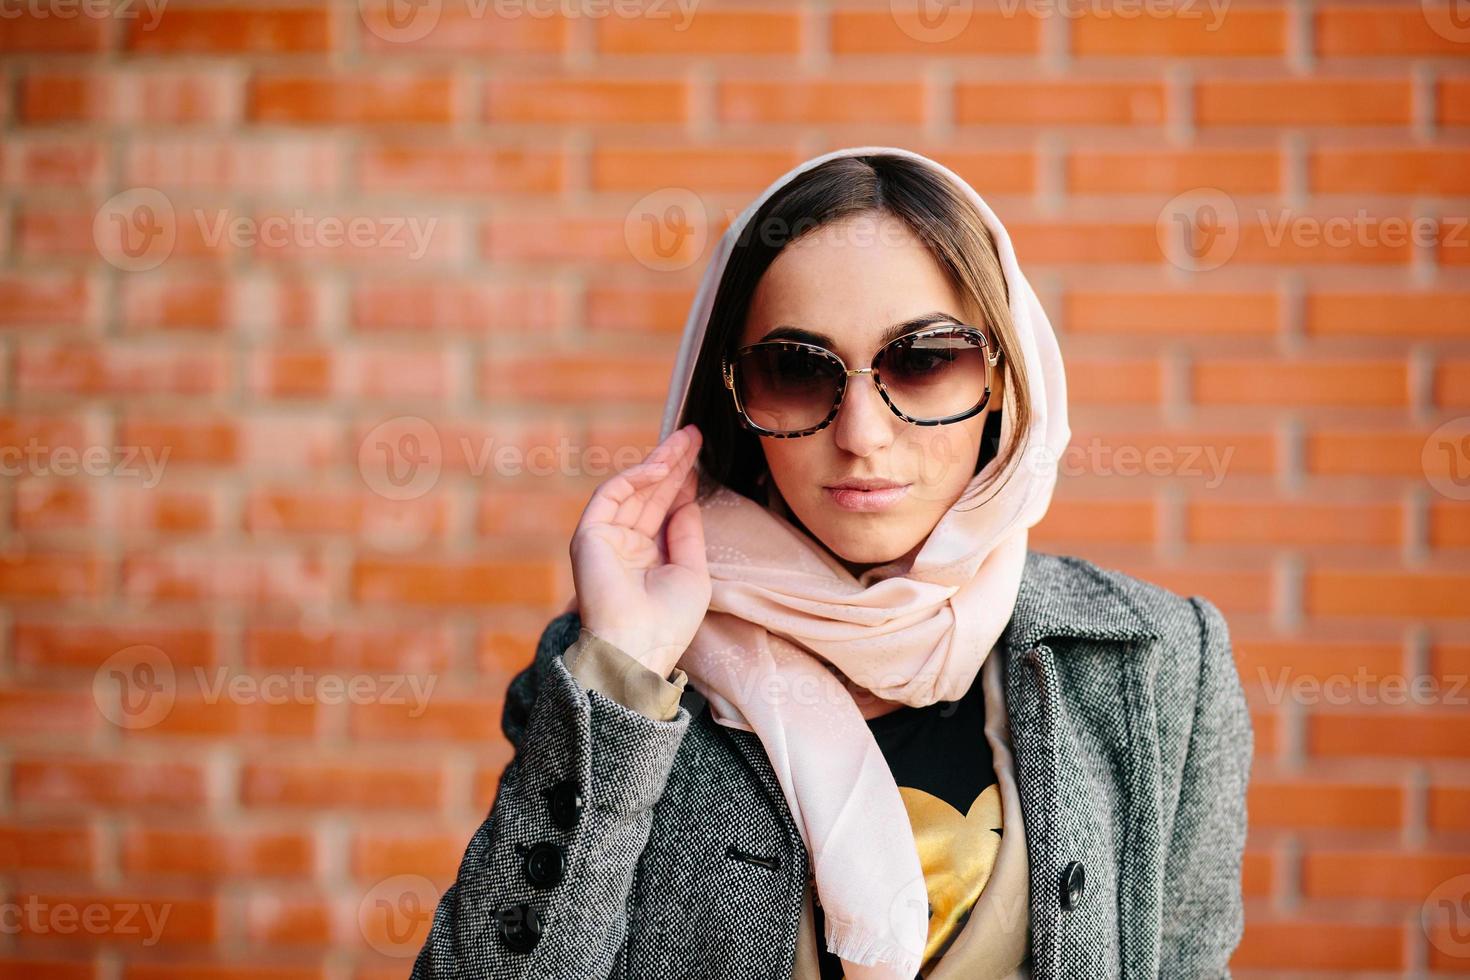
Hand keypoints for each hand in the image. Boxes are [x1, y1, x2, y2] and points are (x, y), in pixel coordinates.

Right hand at [569, 424, 709, 679]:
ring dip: (658, 462)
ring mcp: (606, 539)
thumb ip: (687, 534)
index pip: (664, 509)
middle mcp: (625, 545)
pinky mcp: (589, 535)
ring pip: (632, 489)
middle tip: (694, 435)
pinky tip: (661, 466)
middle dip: (673, 464)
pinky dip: (635, 477)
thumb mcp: (692, 572)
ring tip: (685, 441)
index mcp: (648, 557)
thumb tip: (688, 501)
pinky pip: (611, 494)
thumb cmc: (668, 622)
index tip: (700, 458)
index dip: (682, 482)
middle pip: (650, 494)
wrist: (639, 647)